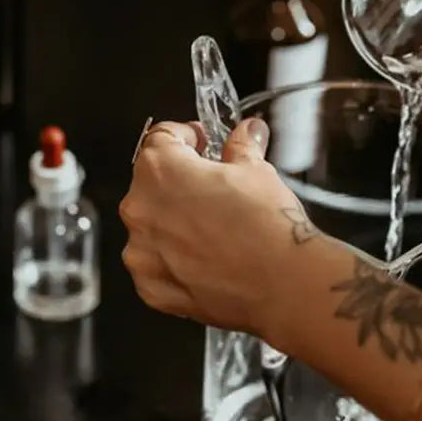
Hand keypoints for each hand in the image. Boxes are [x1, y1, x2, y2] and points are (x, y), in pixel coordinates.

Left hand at [120, 118, 302, 336]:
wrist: (281, 283)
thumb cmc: (267, 226)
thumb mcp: (257, 171)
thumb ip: (241, 147)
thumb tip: (246, 134)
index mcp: (160, 170)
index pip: (160, 139)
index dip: (185, 137)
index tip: (201, 143)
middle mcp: (140, 209)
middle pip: (151, 184)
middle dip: (179, 183)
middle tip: (213, 190)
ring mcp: (141, 252)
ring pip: (151, 227)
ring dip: (173, 223)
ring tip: (211, 229)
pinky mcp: (150, 286)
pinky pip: (155, 265)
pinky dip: (174, 261)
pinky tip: (205, 259)